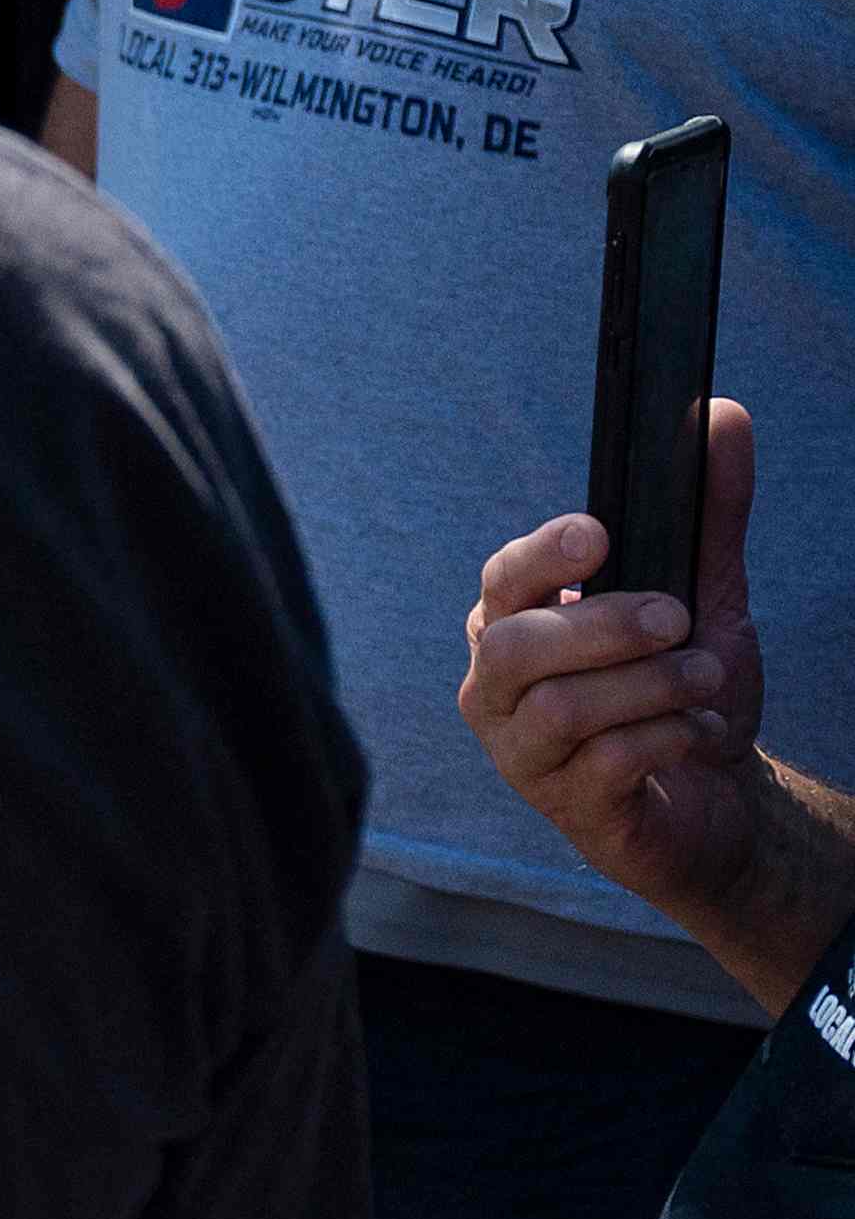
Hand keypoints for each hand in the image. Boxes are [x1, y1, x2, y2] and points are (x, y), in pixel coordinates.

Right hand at [463, 402, 839, 1006]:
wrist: (716, 796)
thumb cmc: (684, 689)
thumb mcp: (705, 596)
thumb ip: (709, 514)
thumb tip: (722, 412)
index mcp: (514, 624)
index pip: (500, 581)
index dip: (540, 558)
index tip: (598, 536)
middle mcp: (497, 686)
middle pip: (515, 647)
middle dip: (605, 627)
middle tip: (681, 619)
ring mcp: (522, 751)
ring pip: (561, 708)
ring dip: (652, 686)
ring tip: (705, 680)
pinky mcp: (565, 806)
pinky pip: (604, 763)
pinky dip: (665, 739)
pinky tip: (697, 733)